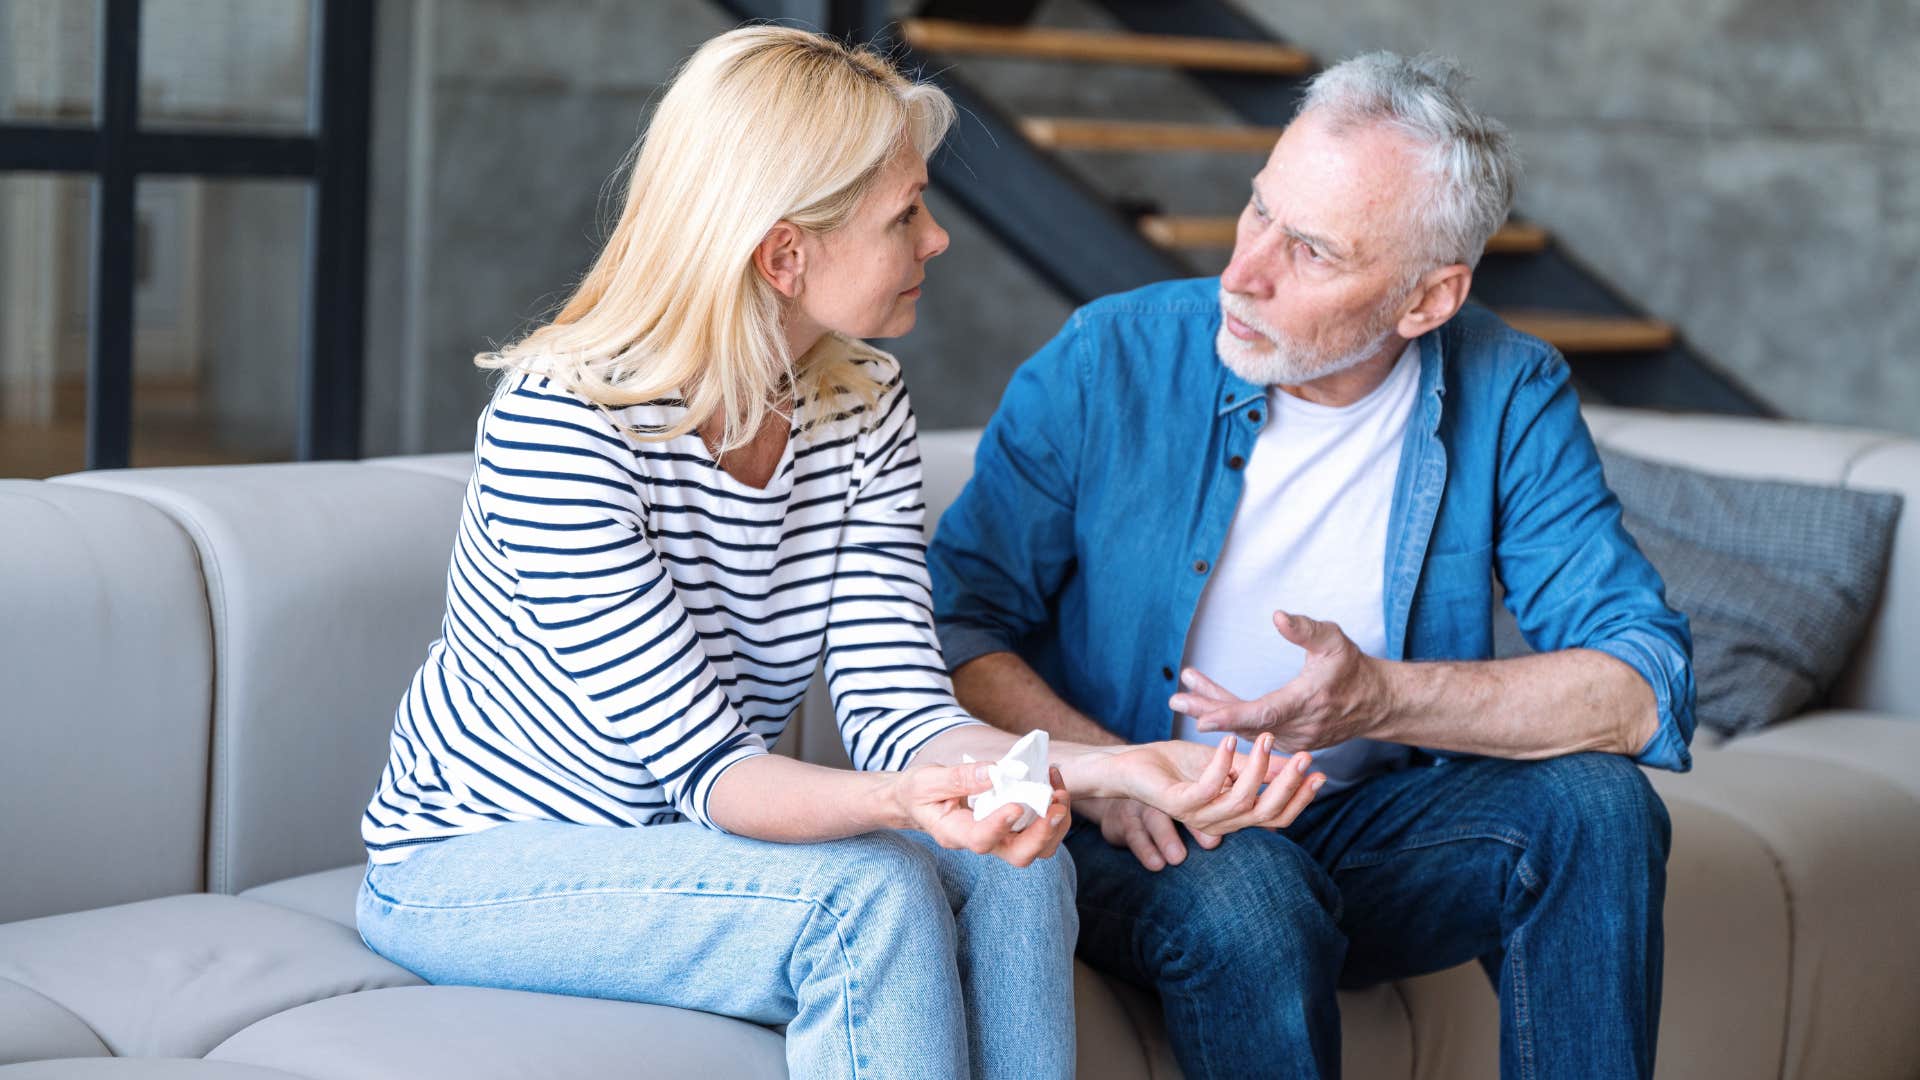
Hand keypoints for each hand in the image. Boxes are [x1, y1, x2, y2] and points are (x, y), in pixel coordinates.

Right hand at [890, 762, 1070, 868]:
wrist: (917, 802)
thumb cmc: (919, 792)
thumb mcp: (928, 780)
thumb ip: (959, 777)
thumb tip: (995, 772)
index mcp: (954, 833)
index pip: (980, 840)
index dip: (1000, 826)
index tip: (1016, 805)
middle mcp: (981, 842)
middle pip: (1019, 855)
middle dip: (1042, 833)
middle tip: (1055, 804)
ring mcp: (999, 837)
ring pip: (1036, 847)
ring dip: (1055, 823)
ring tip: (1059, 792)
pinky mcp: (1011, 827)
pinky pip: (1039, 829)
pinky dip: (1052, 809)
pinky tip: (1051, 782)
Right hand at [1075, 797, 1219, 870]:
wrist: (1109, 798)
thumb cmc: (1152, 807)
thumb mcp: (1172, 806)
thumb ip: (1202, 820)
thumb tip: (1233, 838)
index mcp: (1178, 794)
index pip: (1201, 800)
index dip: (1217, 810)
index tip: (1232, 828)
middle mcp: (1161, 799)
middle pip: (1180, 809)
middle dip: (1197, 827)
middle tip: (1213, 844)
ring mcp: (1139, 808)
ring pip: (1154, 820)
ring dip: (1168, 839)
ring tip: (1178, 858)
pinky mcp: (1120, 823)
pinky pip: (1133, 835)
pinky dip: (1145, 851)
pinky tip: (1156, 864)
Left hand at [1104, 734, 1323, 836]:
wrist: (1132, 766)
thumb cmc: (1176, 765)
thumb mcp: (1225, 762)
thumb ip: (1256, 767)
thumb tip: (1294, 764)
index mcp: (1232, 815)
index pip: (1276, 816)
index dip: (1300, 798)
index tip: (1319, 772)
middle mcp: (1219, 822)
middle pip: (1266, 813)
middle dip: (1289, 784)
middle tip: (1305, 756)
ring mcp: (1198, 816)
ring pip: (1242, 801)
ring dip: (1258, 767)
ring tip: (1266, 738)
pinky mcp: (1179, 804)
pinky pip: (1210, 788)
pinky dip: (1224, 763)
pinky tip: (1232, 740)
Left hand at [1169, 610, 1390, 750]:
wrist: (1375, 702)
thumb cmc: (1351, 667)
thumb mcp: (1333, 640)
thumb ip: (1305, 629)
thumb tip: (1277, 616)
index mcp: (1305, 704)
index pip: (1261, 714)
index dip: (1229, 716)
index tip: (1200, 717)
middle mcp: (1297, 729)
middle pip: (1245, 724)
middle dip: (1208, 710)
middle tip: (1175, 699)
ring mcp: (1292, 740)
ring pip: (1246, 728)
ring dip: (1215, 710)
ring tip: (1184, 693)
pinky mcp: (1288, 742)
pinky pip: (1253, 731)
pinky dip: (1231, 717)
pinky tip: (1209, 701)